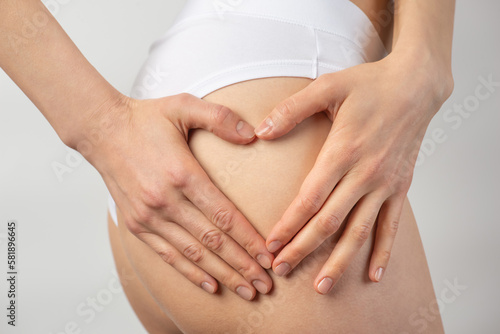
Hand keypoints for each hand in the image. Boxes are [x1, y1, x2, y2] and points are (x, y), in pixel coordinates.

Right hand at [81, 93, 273, 299]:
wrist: (102, 130)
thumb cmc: (146, 118)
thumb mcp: (184, 105)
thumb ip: (221, 117)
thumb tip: (254, 135)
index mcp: (182, 173)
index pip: (224, 215)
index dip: (249, 240)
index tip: (269, 257)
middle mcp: (166, 200)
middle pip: (213, 241)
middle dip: (243, 265)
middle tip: (266, 284)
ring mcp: (149, 216)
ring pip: (193, 254)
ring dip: (223, 274)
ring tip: (247, 290)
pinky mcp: (137, 224)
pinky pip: (168, 255)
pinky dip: (191, 272)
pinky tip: (211, 285)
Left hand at [254, 53, 452, 293]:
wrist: (416, 86)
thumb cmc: (369, 85)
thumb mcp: (327, 87)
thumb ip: (292, 109)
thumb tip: (261, 131)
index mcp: (342, 151)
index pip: (309, 198)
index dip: (288, 225)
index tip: (270, 244)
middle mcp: (365, 173)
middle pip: (329, 222)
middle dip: (303, 248)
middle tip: (281, 269)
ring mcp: (385, 184)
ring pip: (359, 231)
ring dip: (339, 261)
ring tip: (321, 286)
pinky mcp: (400, 187)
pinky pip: (392, 225)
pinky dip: (384, 251)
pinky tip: (374, 274)